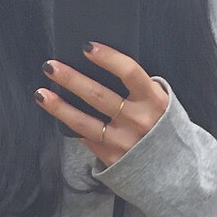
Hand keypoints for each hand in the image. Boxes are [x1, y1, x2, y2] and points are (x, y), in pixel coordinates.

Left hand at [34, 41, 169, 166]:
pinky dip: (71, 126)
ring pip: (84, 122)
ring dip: (59, 107)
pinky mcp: (112, 159)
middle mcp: (138, 121)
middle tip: (51, 66)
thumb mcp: (158, 102)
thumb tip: (99, 66)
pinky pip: (86, 138)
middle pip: (98, 96)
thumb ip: (138, 86)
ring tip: (41, 93)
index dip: (107, 57)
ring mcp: (124, 142)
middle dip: (71, 79)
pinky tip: (58, 115)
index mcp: (153, 100)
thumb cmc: (160, 126)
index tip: (86, 46)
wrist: (174, 169)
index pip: (129, 72)